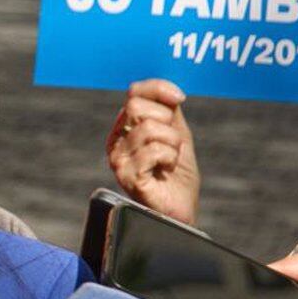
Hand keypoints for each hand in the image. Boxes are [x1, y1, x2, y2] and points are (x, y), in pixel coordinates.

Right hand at [104, 80, 199, 222]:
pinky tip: (167, 170)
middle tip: (173, 141)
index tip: (180, 99)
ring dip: (172, 143)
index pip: (135, 93)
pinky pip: (153, 151)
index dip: (159, 89)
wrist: (181, 209)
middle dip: (166, 120)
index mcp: (125, 128)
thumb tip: (169, 91)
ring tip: (170, 160)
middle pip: (135, 106)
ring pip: (149, 129)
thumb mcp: (177, 135)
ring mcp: (119, 160)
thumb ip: (169, 112)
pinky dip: (170, 158)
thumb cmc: (178, 175)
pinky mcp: (127, 177)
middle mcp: (116, 142)